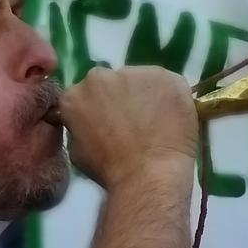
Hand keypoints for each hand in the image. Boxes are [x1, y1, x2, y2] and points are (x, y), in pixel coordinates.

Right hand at [59, 66, 197, 189]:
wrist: (148, 175)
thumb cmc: (111, 171)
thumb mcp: (78, 150)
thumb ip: (80, 125)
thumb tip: (90, 120)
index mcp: (75, 95)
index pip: (86, 94)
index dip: (100, 108)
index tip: (111, 123)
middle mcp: (101, 77)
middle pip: (112, 82)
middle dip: (121, 98)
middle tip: (135, 123)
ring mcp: (133, 72)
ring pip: (140, 80)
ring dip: (145, 95)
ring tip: (157, 123)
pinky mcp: (164, 76)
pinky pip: (166, 83)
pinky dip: (169, 97)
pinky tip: (173, 118)